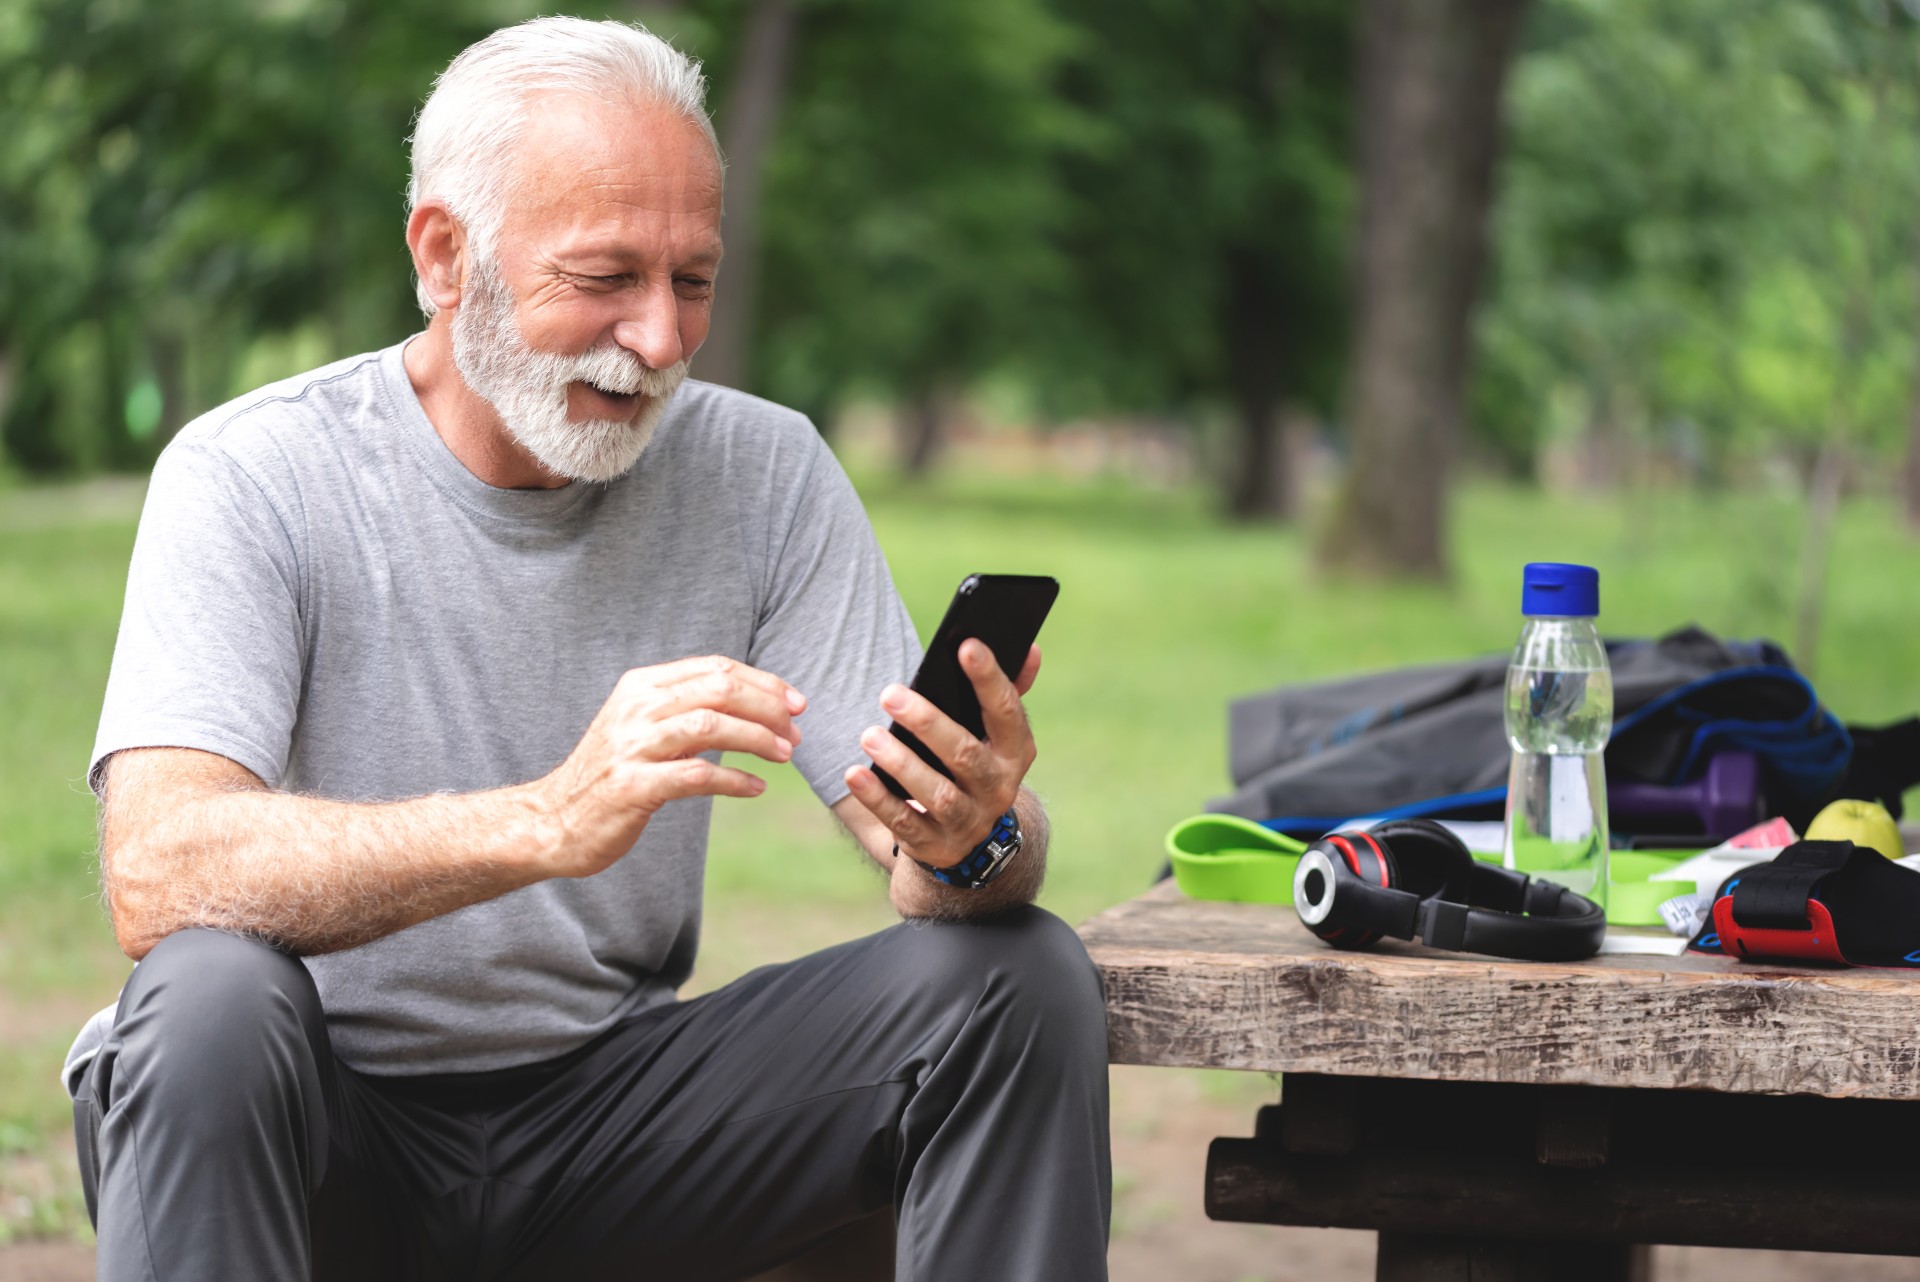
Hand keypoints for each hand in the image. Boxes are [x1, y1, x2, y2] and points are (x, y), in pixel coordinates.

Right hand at [537, 656, 805, 876]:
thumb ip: (686, 708)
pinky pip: (696, 776)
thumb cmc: (612, 774)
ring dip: (758, 740)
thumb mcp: (643, 727)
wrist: (553, 821)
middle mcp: (636, 708)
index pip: (715, 669)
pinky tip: (755, 788)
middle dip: (768, 708)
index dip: (763, 682)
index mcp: (642, 686)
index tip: (796, 703)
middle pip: (719, 691)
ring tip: (785, 756)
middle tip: (796, 732)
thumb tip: (755, 702)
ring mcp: (632, 747)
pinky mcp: (632, 787)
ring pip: (711, 726)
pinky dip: (734, 780)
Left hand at [843, 641, 1040, 869]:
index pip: (1006, 711)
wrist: (971, 839)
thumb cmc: (974, 765)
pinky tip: (855, 774)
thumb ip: (1007, 693)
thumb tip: (1031, 649)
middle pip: (966, 754)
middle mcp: (997, 789)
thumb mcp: (995, 736)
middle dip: (928, 723)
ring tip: (868, 736)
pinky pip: (904, 822)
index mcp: (1015, 752)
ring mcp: (968, 822)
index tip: (966, 646)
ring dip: (902, 764)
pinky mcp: (935, 845)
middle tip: (889, 693)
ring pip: (937, 794)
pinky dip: (878, 799)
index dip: (989, 679)